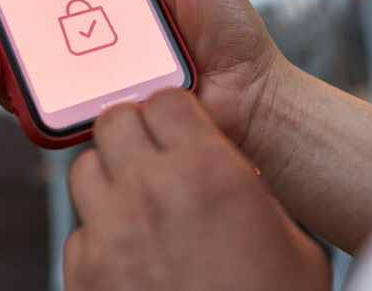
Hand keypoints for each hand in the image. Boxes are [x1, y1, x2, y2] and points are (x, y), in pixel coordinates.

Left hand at [64, 89, 328, 290]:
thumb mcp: (292, 245)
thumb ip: (253, 195)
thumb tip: (234, 177)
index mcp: (209, 174)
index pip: (166, 99)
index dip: (176, 113)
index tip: (183, 129)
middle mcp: (150, 192)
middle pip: (114, 121)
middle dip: (134, 134)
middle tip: (157, 159)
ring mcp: (108, 234)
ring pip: (84, 169)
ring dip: (109, 178)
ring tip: (139, 206)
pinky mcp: (82, 277)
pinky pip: (78, 230)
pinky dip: (98, 235)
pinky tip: (130, 259)